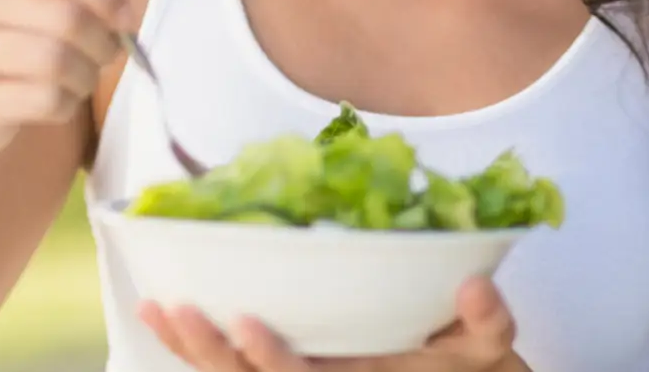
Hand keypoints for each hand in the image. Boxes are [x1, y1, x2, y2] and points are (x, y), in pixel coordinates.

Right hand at [0, 0, 133, 158]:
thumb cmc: (22, 36)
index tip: (123, 15)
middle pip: (67, 16)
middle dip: (103, 41)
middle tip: (107, 53)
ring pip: (58, 60)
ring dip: (86, 74)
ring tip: (83, 76)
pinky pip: (46, 99)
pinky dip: (67, 104)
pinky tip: (59, 99)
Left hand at [137, 276, 520, 371]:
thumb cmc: (474, 365)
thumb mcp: (491, 348)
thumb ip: (487, 320)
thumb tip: (475, 284)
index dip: (271, 359)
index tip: (245, 321)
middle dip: (208, 353)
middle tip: (176, 309)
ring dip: (191, 350)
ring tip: (156, 309)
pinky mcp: (298, 366)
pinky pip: (237, 367)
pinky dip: (198, 348)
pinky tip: (167, 317)